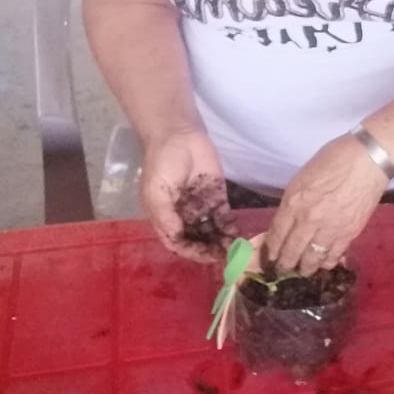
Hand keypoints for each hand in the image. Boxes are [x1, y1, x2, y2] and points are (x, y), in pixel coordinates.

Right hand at [139, 129, 227, 263]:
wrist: (180, 135)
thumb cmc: (162, 163)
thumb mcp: (156, 192)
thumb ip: (166, 217)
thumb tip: (178, 238)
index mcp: (164, 217)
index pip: (177, 242)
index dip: (190, 252)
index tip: (204, 258)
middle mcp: (183, 216)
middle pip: (196, 240)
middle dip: (208, 250)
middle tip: (224, 256)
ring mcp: (201, 206)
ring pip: (211, 231)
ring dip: (220, 241)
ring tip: (233, 249)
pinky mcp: (217, 196)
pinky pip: (224, 217)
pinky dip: (229, 227)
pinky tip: (236, 233)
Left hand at [266, 134, 387, 274]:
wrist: (369, 160)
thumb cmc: (335, 159)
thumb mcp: (303, 177)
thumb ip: (295, 201)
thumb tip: (289, 220)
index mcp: (294, 202)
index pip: (276, 235)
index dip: (271, 250)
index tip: (270, 257)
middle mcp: (308, 220)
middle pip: (291, 251)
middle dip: (285, 264)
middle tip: (283, 268)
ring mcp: (330, 229)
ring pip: (311, 259)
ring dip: (305, 268)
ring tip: (303, 270)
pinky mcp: (349, 234)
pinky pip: (333, 256)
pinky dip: (327, 263)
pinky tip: (324, 263)